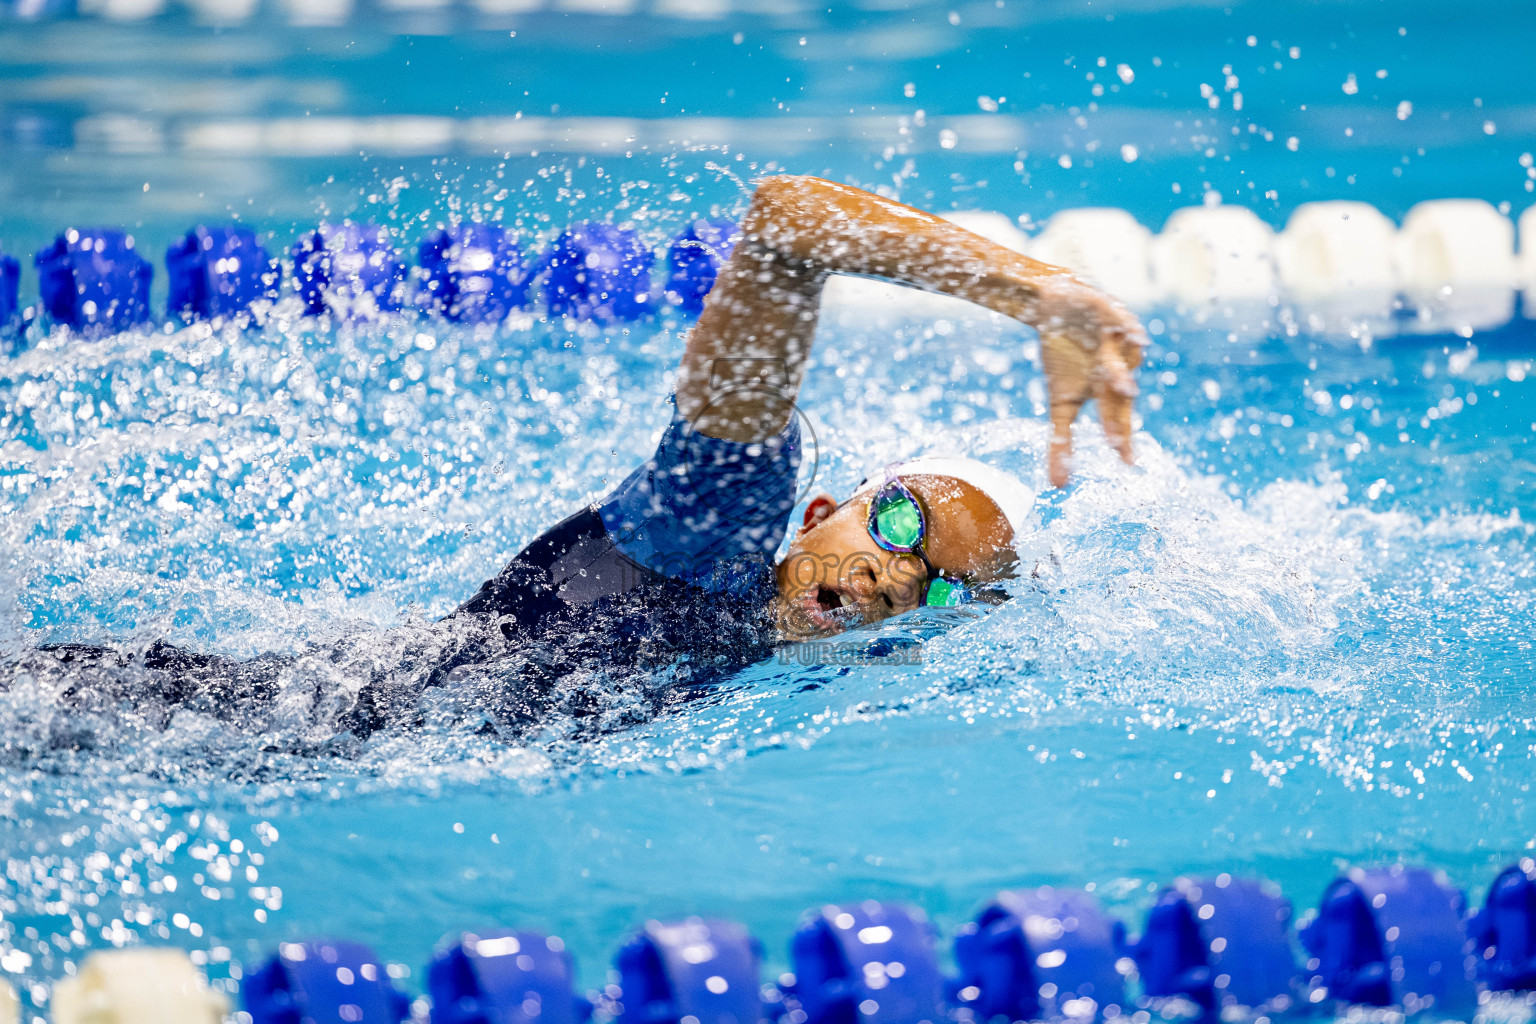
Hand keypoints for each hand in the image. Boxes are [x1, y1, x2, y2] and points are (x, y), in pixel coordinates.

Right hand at [1033, 276, 1147, 487]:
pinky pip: (1123, 323)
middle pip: (1118, 393)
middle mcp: (1118, 368)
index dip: (1120, 438)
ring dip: (1122, 373)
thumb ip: (1061, 443)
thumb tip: (1057, 487)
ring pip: (1124, 359)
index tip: (1125, 461)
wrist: (1056, 309)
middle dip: (1116, 413)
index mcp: (1108, 391)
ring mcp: (1117, 341)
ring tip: (1122, 390)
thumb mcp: (1060, 405)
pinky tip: (1132, 337)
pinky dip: (1126, 330)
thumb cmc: (1065, 359)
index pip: (1117, 418)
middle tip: (1116, 437)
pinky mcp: (1112, 313)